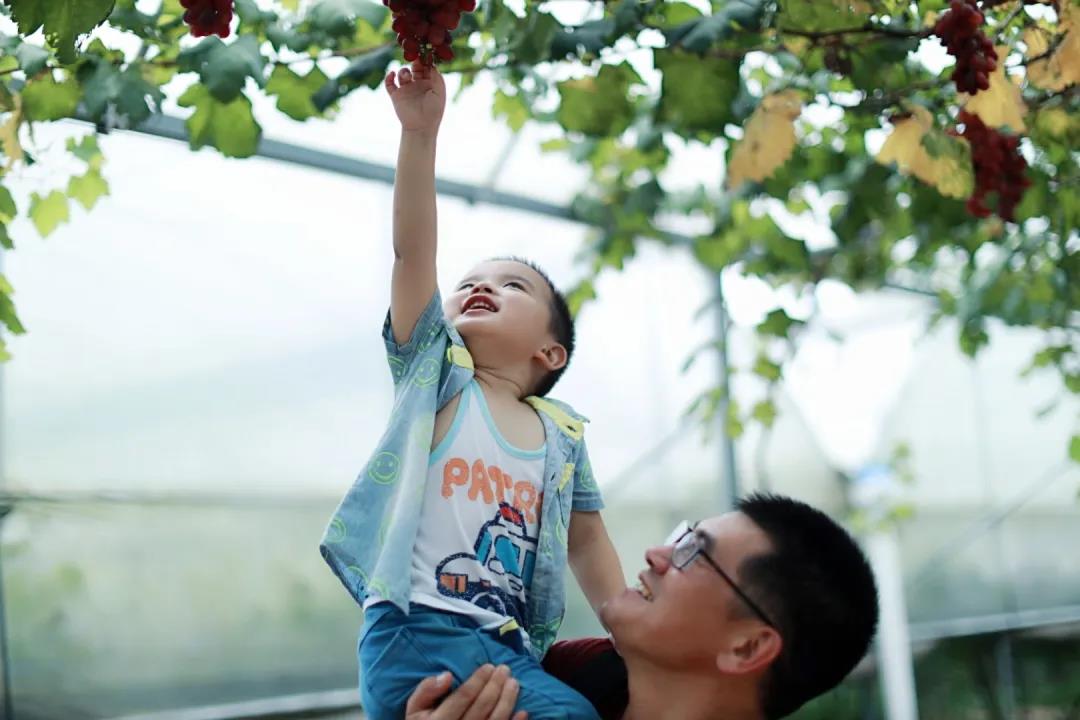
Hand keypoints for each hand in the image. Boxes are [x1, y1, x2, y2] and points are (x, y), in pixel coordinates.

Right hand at [385, 61, 445, 133]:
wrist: (421, 128)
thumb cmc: (433, 112)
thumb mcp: (439, 93)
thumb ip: (437, 78)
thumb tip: (431, 64)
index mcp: (430, 83)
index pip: (427, 67)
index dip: (426, 60)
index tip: (424, 54)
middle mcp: (418, 84)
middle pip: (415, 67)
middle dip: (415, 61)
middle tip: (414, 57)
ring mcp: (407, 89)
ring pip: (403, 73)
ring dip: (403, 71)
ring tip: (405, 76)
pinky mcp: (396, 95)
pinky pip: (389, 83)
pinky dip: (388, 77)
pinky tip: (392, 74)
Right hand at [405, 664, 527, 719]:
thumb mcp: (415, 710)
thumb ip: (425, 691)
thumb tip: (446, 676)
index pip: (463, 698)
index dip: (478, 680)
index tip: (489, 666)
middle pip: (482, 707)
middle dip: (495, 685)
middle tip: (505, 669)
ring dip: (507, 701)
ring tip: (514, 683)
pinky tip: (523, 711)